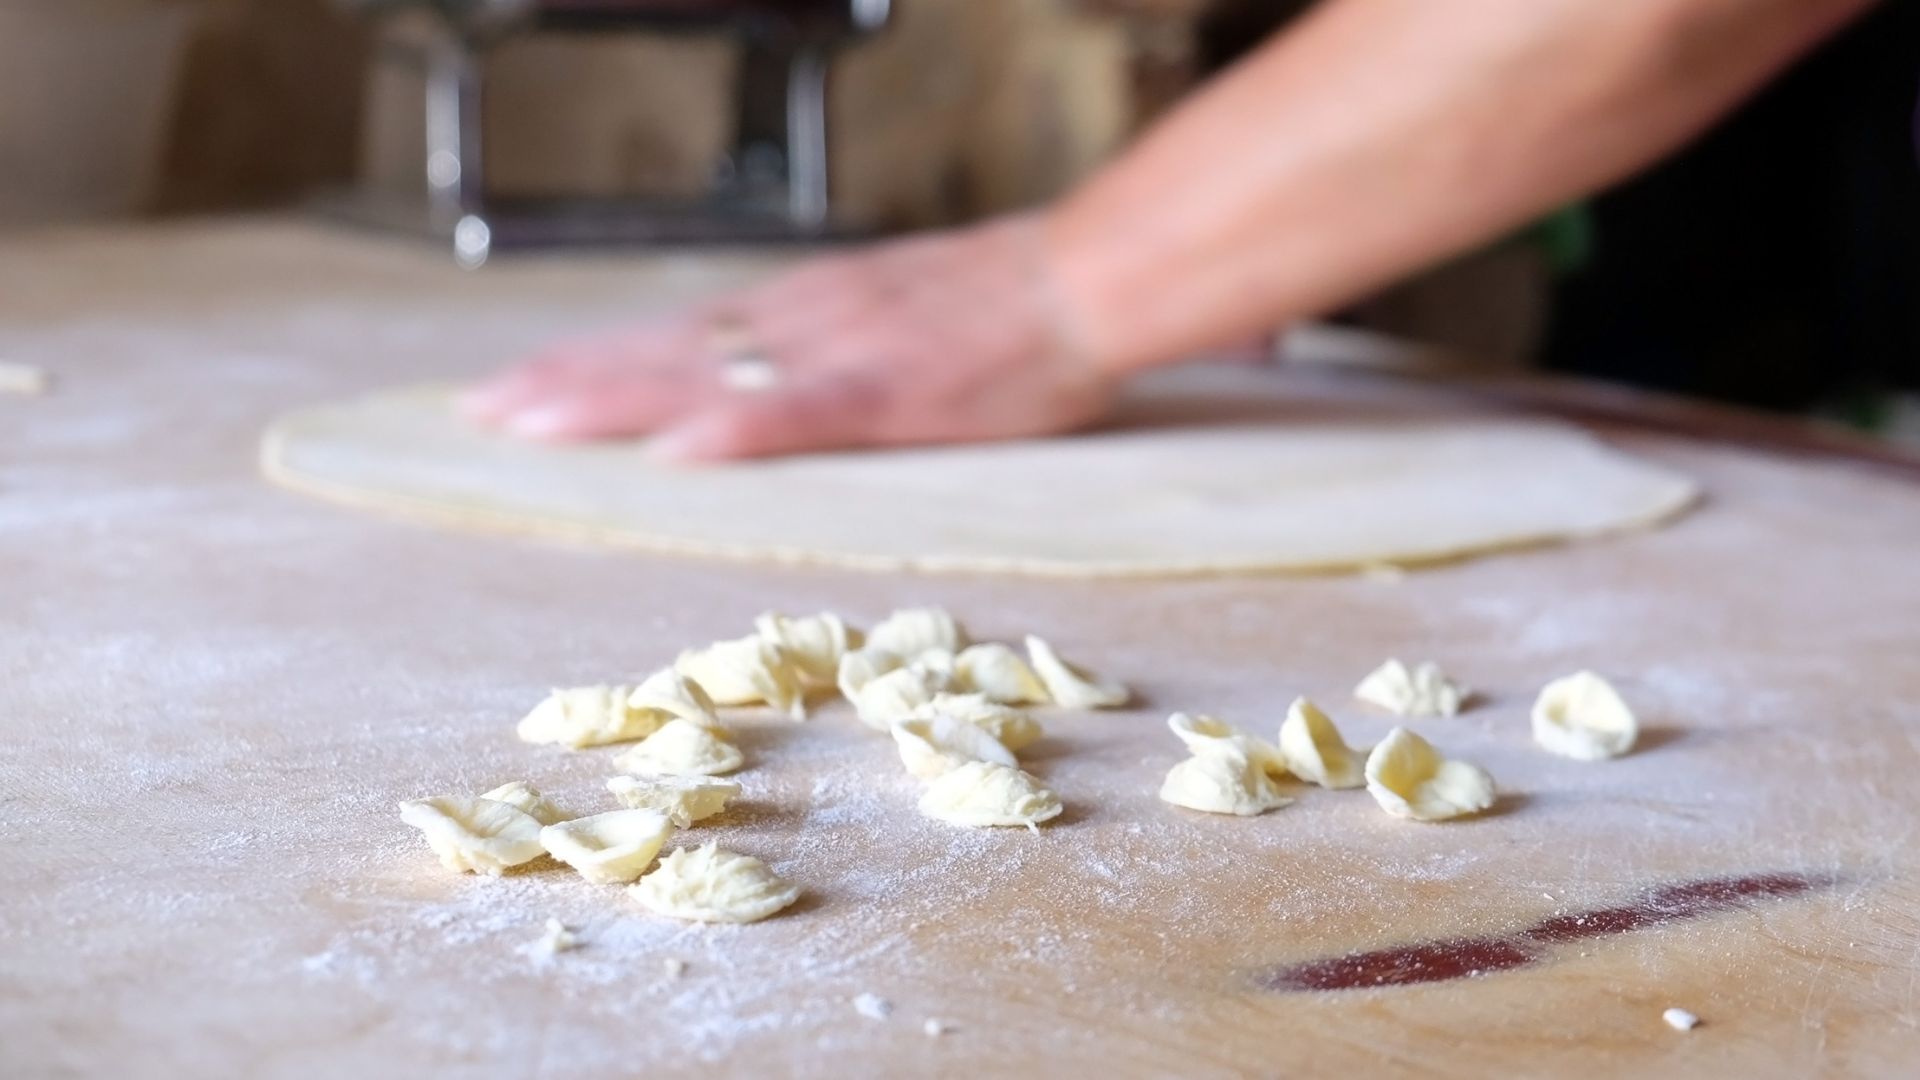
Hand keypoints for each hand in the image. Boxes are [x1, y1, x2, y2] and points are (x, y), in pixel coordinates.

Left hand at [460, 216, 1119, 460]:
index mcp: (799, 315)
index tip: (519, 391)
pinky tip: (676, 449)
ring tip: (527, 422)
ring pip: (704, 373)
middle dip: (566, 383)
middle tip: (479, 413)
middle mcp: (797, 322)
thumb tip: (759, 384)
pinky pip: (800, 411)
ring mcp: (837, 352)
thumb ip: (822, 351)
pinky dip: (735, 428)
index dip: (591, 368)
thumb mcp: (890, 318)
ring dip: (611, 398)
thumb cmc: (1003, 310)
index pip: (672, 341)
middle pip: (661, 353)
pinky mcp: (890, 390)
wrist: (1082, 280)